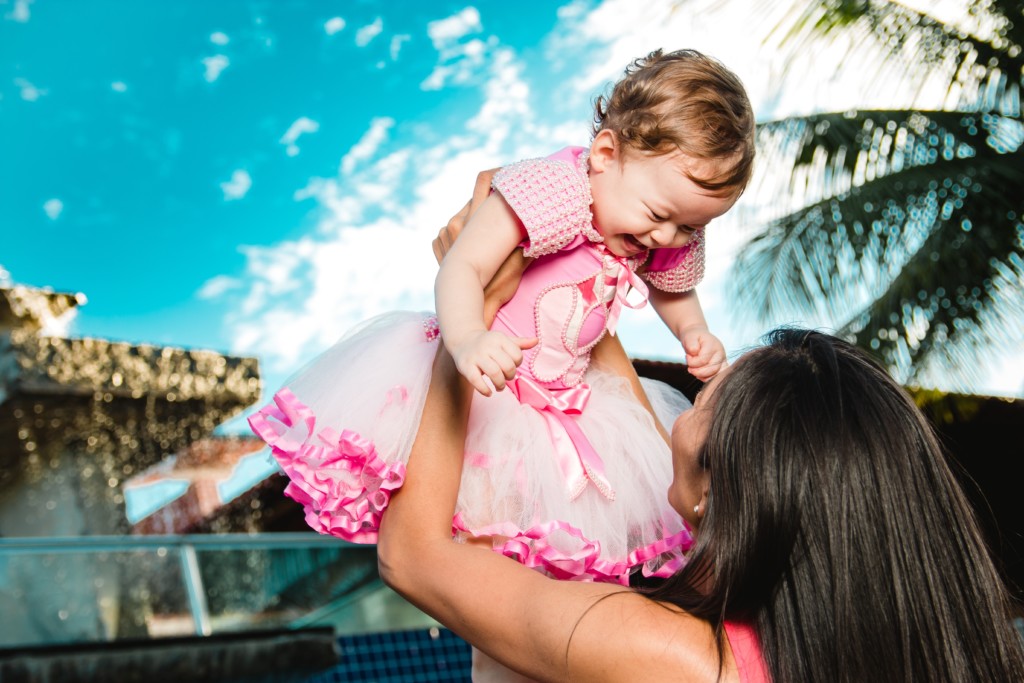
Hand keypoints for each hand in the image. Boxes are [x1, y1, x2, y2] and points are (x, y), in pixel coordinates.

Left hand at [434, 167, 530, 326]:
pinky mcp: (439, 244)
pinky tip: (474, 242)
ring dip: (476, 215)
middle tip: (504, 203)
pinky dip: (462, 230)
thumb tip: (548, 230)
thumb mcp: (518, 262)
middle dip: (490, 198)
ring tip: (489, 230)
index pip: (485, 180)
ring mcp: (445, 233)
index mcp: (476, 220)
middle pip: (475, 194)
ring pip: (463, 212)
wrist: (472, 308)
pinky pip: (450, 228)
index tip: (512, 175)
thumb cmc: (497, 287)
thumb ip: (530, 242)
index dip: (500, 173)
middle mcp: (456, 222)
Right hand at [450, 330, 536, 395]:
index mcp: (499, 338)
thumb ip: (519, 343)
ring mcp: (476, 356)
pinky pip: (476, 380)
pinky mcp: (465, 366)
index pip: (517, 356)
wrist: (462, 340)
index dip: (517, 365)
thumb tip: (536, 341)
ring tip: (500, 387)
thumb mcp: (503, 340)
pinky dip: (484, 390)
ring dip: (500, 384)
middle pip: (507, 366)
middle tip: (506, 379)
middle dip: (510, 376)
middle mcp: (488, 346)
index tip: (512, 367)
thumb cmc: (488, 344)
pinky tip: (488, 393)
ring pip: (494, 373)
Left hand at [681, 328, 726, 380]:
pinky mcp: (721, 367)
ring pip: (715, 375)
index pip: (703, 360)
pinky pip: (716, 377)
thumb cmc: (694, 337)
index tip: (687, 357)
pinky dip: (706, 378)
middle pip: (711, 370)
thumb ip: (691, 344)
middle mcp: (721, 354)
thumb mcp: (689, 337)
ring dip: (702, 376)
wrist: (697, 336)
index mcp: (713, 345)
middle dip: (697, 371)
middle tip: (690, 367)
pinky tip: (699, 374)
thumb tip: (694, 351)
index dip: (692, 362)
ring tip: (694, 369)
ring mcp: (722, 361)